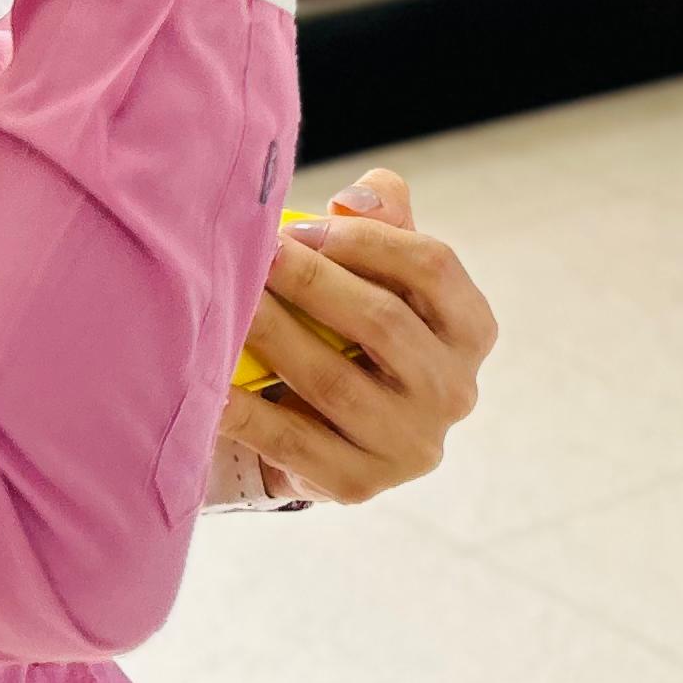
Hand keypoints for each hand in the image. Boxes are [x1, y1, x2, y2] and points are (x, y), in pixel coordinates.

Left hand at [220, 168, 496, 505]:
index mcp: (472, 330)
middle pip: (381, 321)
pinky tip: (210, 381)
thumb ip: (384, 221)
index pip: (433, 266)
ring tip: (230, 303)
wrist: (343, 429)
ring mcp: (410, 445)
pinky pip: (292, 442)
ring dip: (272, 334)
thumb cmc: (362, 326)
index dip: (366, 240)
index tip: (300, 229)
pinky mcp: (359, 484)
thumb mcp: (387, 272)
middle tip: (253, 255)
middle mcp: (455, 391)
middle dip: (309, 280)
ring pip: (333, 381)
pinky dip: (247, 411)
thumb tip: (360, 198)